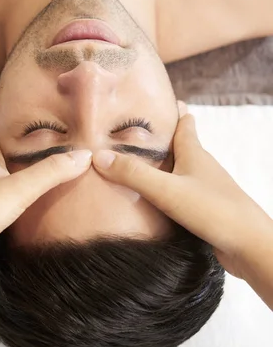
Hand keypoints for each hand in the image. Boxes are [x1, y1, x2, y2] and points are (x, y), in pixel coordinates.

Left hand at [0, 109, 91, 289]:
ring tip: (36, 163)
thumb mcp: (19, 187)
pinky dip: (20, 197)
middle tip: (25, 133)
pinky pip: (8, 204)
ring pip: (1, 181)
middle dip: (4, 144)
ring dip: (15, 172)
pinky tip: (33, 200)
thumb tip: (86, 154)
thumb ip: (51, 172)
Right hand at [93, 106, 269, 278]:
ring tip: (134, 164)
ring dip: (161, 166)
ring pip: (179, 170)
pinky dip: (165, 189)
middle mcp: (201, 166)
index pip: (184, 123)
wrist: (249, 246)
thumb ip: (133, 174)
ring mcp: (204, 188)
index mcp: (194, 153)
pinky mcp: (204, 209)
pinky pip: (180, 192)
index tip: (155, 101)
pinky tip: (150, 198)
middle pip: (180, 145)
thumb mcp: (167, 190)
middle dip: (159, 138)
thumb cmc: (213, 209)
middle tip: (132, 134)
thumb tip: (98, 156)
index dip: (172, 110)